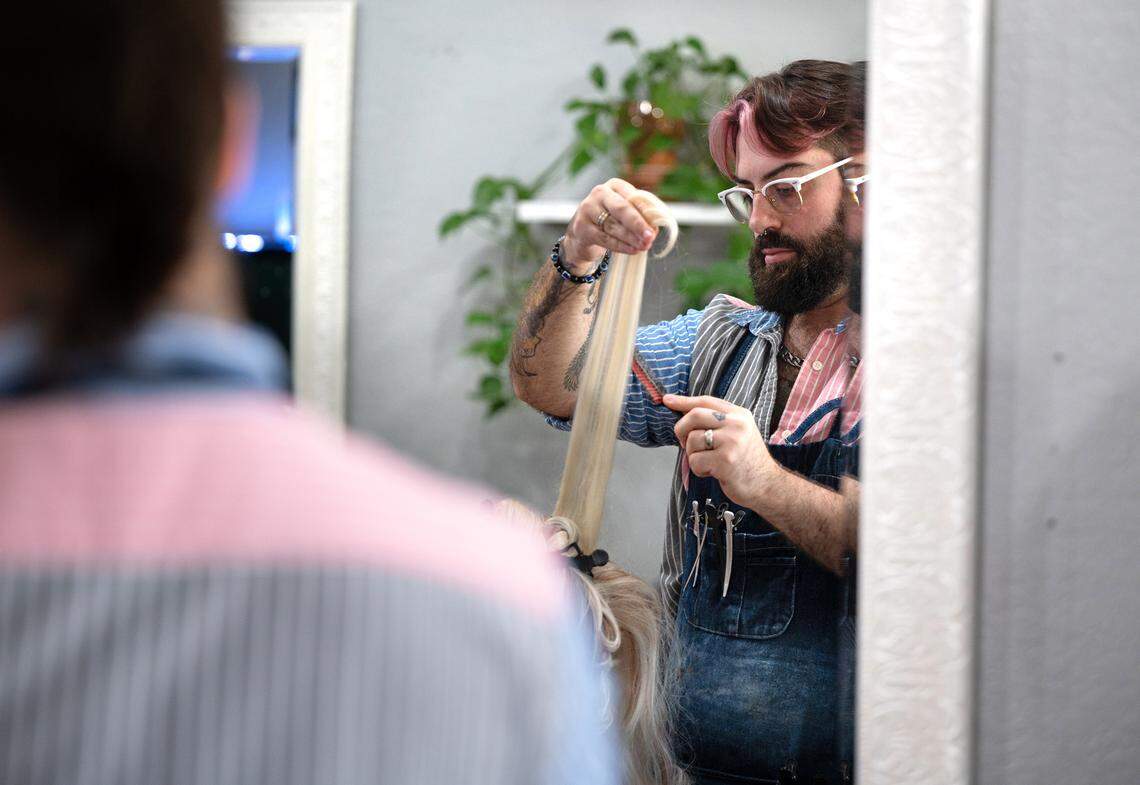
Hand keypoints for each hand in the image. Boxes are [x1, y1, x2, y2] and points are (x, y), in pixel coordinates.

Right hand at [560, 178, 657, 273]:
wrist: (582, 235)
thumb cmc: (610, 221)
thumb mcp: (625, 214)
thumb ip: (640, 216)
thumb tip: (654, 228)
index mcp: (615, 185)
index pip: (633, 197)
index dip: (646, 212)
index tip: (656, 226)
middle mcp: (600, 193)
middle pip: (622, 209)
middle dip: (638, 224)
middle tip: (650, 236)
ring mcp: (588, 209)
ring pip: (613, 225)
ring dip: (631, 238)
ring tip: (644, 246)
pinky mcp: (582, 227)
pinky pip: (605, 238)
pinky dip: (621, 246)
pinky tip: (633, 250)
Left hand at [664, 393, 780, 507]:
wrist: (767, 485)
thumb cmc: (747, 460)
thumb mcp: (739, 433)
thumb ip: (717, 422)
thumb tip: (683, 412)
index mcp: (740, 414)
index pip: (706, 401)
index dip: (684, 401)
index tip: (668, 400)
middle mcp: (737, 425)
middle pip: (694, 416)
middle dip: (681, 430)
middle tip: (686, 444)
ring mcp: (732, 442)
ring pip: (692, 440)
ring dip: (693, 455)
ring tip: (709, 461)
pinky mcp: (725, 461)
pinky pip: (695, 461)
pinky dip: (698, 469)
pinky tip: (712, 472)